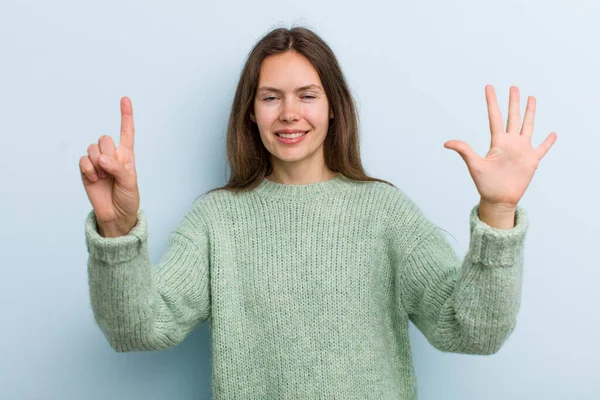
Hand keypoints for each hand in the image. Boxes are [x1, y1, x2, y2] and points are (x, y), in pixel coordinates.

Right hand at [79, 97, 139, 235]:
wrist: (115, 215)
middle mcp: (111, 155)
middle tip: (112, 170)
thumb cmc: (128, 198)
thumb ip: (118, 168)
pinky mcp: (86, 170)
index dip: (126, 115)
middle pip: (104, 138)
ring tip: (104, 177)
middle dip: (108, 154)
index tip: (125, 99)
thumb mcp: (130, 183)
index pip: (126, 132)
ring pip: (92, 147)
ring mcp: (97, 162)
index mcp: (126, 155)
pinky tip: (94, 179)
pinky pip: (83, 160)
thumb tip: (101, 159)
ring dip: (98, 163)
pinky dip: (88, 169)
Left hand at [443, 85, 556, 206]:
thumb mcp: (474, 165)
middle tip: (514, 87)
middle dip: (513, 102)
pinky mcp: (532, 160)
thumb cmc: (485, 184)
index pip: (495, 117)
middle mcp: (510, 143)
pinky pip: (542, 148)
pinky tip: (552, 133)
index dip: (492, 102)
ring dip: (530, 113)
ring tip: (532, 98)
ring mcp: (522, 150)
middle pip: (513, 117)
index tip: (489, 87)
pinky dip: (548, 141)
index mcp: (497, 142)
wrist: (499, 199)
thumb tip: (446, 143)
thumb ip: (464, 151)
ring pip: (528, 126)